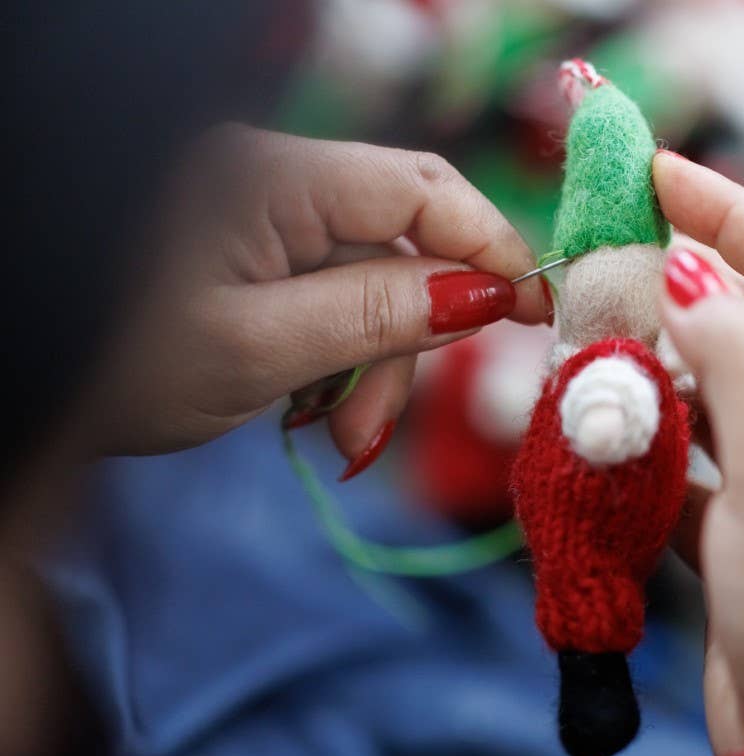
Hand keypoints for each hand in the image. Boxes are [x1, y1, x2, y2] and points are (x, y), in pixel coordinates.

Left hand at [95, 124, 549, 469]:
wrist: (34, 390)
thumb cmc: (120, 367)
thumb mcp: (258, 351)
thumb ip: (377, 314)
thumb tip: (486, 292)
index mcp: (270, 177)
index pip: (420, 188)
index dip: (491, 244)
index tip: (539, 308)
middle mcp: (276, 182)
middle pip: (403, 239)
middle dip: (416, 330)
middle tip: (391, 417)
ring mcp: (269, 219)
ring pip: (376, 279)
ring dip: (377, 363)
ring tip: (343, 436)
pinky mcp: (263, 256)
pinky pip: (338, 296)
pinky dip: (346, 359)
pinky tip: (318, 409)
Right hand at [653, 153, 743, 755]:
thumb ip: (742, 358)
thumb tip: (691, 272)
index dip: (730, 206)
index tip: (652, 175)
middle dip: (673, 282)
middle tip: (595, 263)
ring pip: (705, 385)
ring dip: (648, 365)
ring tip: (586, 351)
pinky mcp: (739, 525)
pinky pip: (681, 455)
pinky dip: (641, 440)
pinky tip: (603, 440)